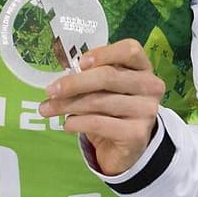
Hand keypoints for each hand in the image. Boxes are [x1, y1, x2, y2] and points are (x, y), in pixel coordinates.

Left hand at [37, 39, 164, 176]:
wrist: (127, 147)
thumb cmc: (113, 109)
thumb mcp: (106, 88)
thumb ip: (92, 77)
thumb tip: (62, 80)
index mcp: (143, 68)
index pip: (130, 50)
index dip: (103, 53)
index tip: (79, 63)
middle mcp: (150, 86)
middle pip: (108, 77)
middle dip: (73, 83)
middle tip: (50, 91)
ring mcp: (146, 111)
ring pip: (98, 102)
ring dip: (67, 105)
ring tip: (47, 109)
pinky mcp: (136, 134)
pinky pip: (98, 123)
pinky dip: (77, 123)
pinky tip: (67, 125)